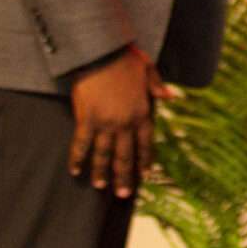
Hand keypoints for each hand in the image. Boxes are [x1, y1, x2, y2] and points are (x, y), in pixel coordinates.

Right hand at [68, 44, 168, 197]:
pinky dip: (78, 158)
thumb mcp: (148, 70)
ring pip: (104, 155)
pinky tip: (75, 170)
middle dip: (124, 176)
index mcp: (143, 112)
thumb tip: (171, 97)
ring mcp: (106, 123)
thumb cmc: (125, 58)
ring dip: (102, 172)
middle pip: (125, 155)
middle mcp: (126, 122)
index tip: (144, 174)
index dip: (145, 160)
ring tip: (100, 186)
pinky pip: (82, 144)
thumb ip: (158, 86)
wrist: (102, 53)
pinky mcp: (87, 119)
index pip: (146, 143)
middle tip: (124, 194)